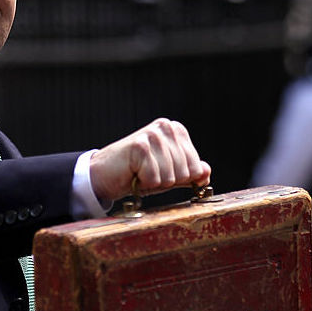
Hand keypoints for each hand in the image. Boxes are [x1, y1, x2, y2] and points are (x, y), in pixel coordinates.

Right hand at [89, 118, 210, 201]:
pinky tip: (133, 173)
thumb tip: (206, 172)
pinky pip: (154, 178)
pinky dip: (143, 183)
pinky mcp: (139, 146)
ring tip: (141, 173)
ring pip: (170, 177)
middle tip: (149, 173)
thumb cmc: (137, 174)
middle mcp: (166, 127)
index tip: (161, 171)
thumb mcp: (170, 174)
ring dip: (154, 182)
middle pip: (185, 172)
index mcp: (177, 130)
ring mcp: (153, 135)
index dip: (179, 178)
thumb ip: (190, 173)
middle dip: (167, 180)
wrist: (105, 175)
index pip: (196, 167)